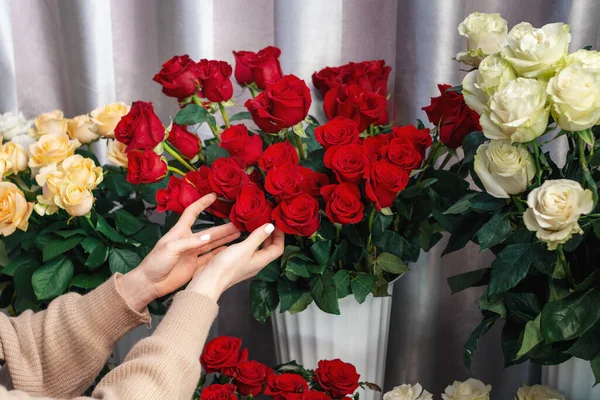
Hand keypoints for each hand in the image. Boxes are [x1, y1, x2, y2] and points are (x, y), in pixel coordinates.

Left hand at [118, 193, 240, 310]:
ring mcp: (192, 254)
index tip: (213, 196)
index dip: (202, 203)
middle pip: (208, 231)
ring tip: (238, 233)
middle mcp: (188, 241)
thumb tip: (208, 237)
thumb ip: (189, 242)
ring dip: (224, 239)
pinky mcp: (194, 266)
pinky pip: (210, 258)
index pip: (192, 213)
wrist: (150, 284)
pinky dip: (220, 254)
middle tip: (238, 223)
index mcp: (179, 232)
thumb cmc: (155, 262)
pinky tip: (229, 250)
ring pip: (212, 244)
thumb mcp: (170, 248)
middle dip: (223, 227)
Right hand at [186, 223, 283, 300]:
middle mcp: (256, 264)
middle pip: (269, 250)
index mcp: (261, 261)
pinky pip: (248, 252)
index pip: (278, 249)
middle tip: (267, 223)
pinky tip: (242, 236)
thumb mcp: (245, 248)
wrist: (209, 280)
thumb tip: (271, 227)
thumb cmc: (228, 265)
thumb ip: (258, 237)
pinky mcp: (236, 264)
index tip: (276, 224)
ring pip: (258, 250)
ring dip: (259, 239)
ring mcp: (246, 265)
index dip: (280, 236)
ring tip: (256, 227)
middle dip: (271, 236)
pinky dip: (249, 242)